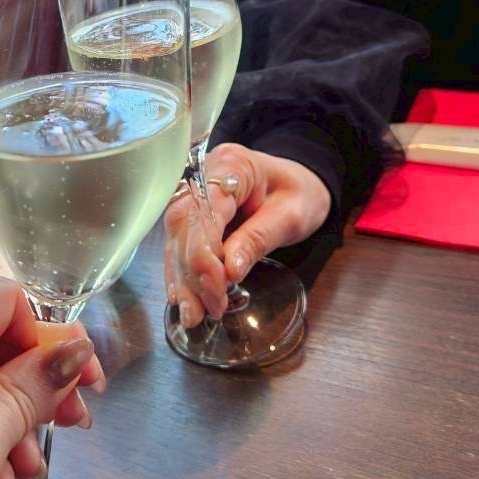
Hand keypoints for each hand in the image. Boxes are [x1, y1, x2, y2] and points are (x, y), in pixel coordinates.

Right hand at [164, 143, 330, 327]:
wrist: (301, 182)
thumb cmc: (301, 193)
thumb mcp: (291, 216)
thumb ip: (258, 239)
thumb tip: (229, 271)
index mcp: (232, 165)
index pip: (205, 211)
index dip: (205, 253)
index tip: (216, 289)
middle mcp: (204, 176)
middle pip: (184, 224)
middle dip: (190, 272)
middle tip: (200, 311)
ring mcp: (195, 193)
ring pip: (177, 237)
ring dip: (183, 278)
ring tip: (191, 314)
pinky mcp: (194, 213)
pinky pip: (181, 242)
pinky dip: (182, 271)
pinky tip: (182, 295)